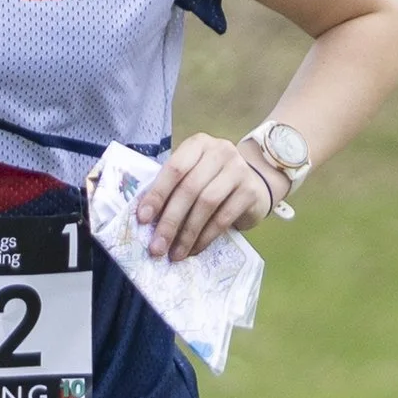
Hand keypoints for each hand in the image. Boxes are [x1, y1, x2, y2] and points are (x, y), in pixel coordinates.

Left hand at [135, 132, 274, 260]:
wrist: (255, 183)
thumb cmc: (213, 180)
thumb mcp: (193, 174)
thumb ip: (172, 187)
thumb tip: (146, 219)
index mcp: (198, 144)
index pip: (174, 169)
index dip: (157, 194)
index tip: (143, 219)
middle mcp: (220, 151)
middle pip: (189, 189)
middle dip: (170, 221)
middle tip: (157, 246)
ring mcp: (239, 170)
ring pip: (206, 204)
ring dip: (187, 233)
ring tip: (175, 253)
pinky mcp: (251, 191)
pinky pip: (223, 218)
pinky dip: (205, 237)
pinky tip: (194, 249)